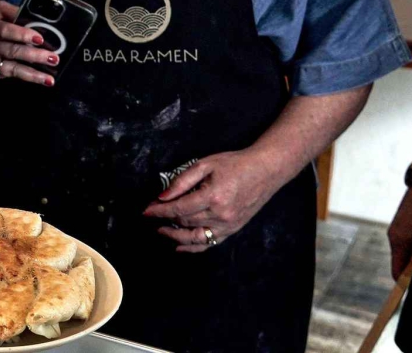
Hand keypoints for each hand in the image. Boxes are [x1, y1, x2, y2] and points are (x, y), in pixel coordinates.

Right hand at [0, 0, 56, 85]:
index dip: (21, 34)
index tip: (39, 39)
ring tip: (50, 79)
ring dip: (32, 74)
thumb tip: (30, 14)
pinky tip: (42, 79)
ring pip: (11, 68)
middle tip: (53, 58)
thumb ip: (9, 11)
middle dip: (33, 55)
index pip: (5, 30)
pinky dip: (26, 77)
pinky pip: (9, 75)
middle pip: (11, 50)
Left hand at [142, 149, 282, 251]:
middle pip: (185, 222)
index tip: (146, 211)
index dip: (160, 211)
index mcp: (213, 197)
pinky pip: (210, 243)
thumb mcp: (205, 164)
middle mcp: (221, 215)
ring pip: (196, 237)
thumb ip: (182, 181)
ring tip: (161, 231)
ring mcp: (228, 225)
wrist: (265, 171)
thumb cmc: (235, 164)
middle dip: (165, 219)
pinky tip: (180, 247)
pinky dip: (194, 247)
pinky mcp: (233, 230)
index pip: (179, 209)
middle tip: (152, 215)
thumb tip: (163, 196)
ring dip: (176, 236)